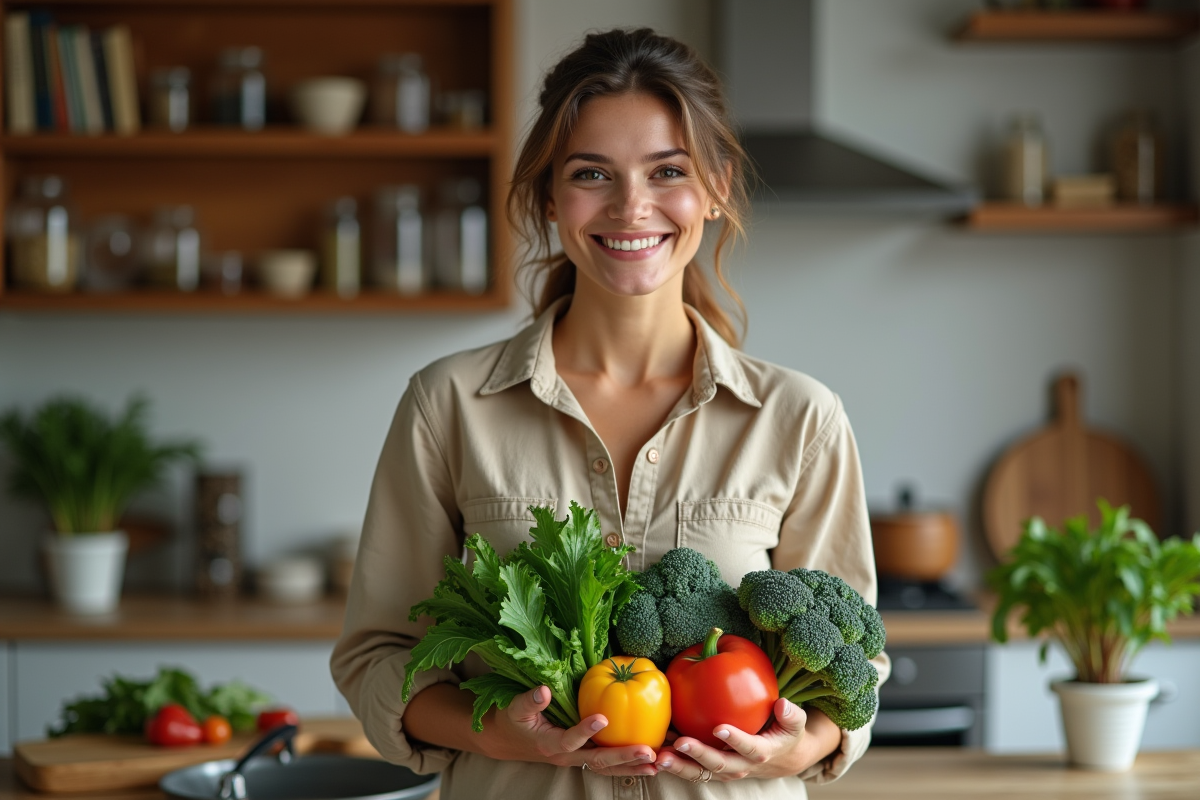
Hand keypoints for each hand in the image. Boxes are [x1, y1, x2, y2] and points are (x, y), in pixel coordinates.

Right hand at [482, 686, 658, 777]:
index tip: (602, 718)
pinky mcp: (583, 757)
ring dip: (631, 767)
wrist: (508, 740)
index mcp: (549, 743)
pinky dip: (628, 766)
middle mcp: (565, 756)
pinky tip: (648, 764)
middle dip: (623, 757)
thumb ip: (529, 701)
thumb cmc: (513, 721)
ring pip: (606, 768)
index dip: (584, 731)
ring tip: (656, 764)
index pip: (568, 740)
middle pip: (596, 761)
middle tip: (647, 751)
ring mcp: (576, 759)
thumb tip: (544, 690)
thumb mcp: (515, 708)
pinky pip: (607, 765)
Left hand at [654, 698, 814, 781]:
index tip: (719, 728)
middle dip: (698, 755)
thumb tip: (782, 703)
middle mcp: (741, 765)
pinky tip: (655, 751)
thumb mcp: (795, 724)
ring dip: (679, 765)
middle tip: (679, 742)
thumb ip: (792, 714)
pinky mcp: (711, 770)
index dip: (735, 739)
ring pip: (700, 773)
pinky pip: (691, 769)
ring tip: (659, 756)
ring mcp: (724, 770)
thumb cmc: (785, 733)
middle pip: (718, 764)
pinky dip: (674, 763)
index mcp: (762, 752)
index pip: (749, 748)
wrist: (781, 759)